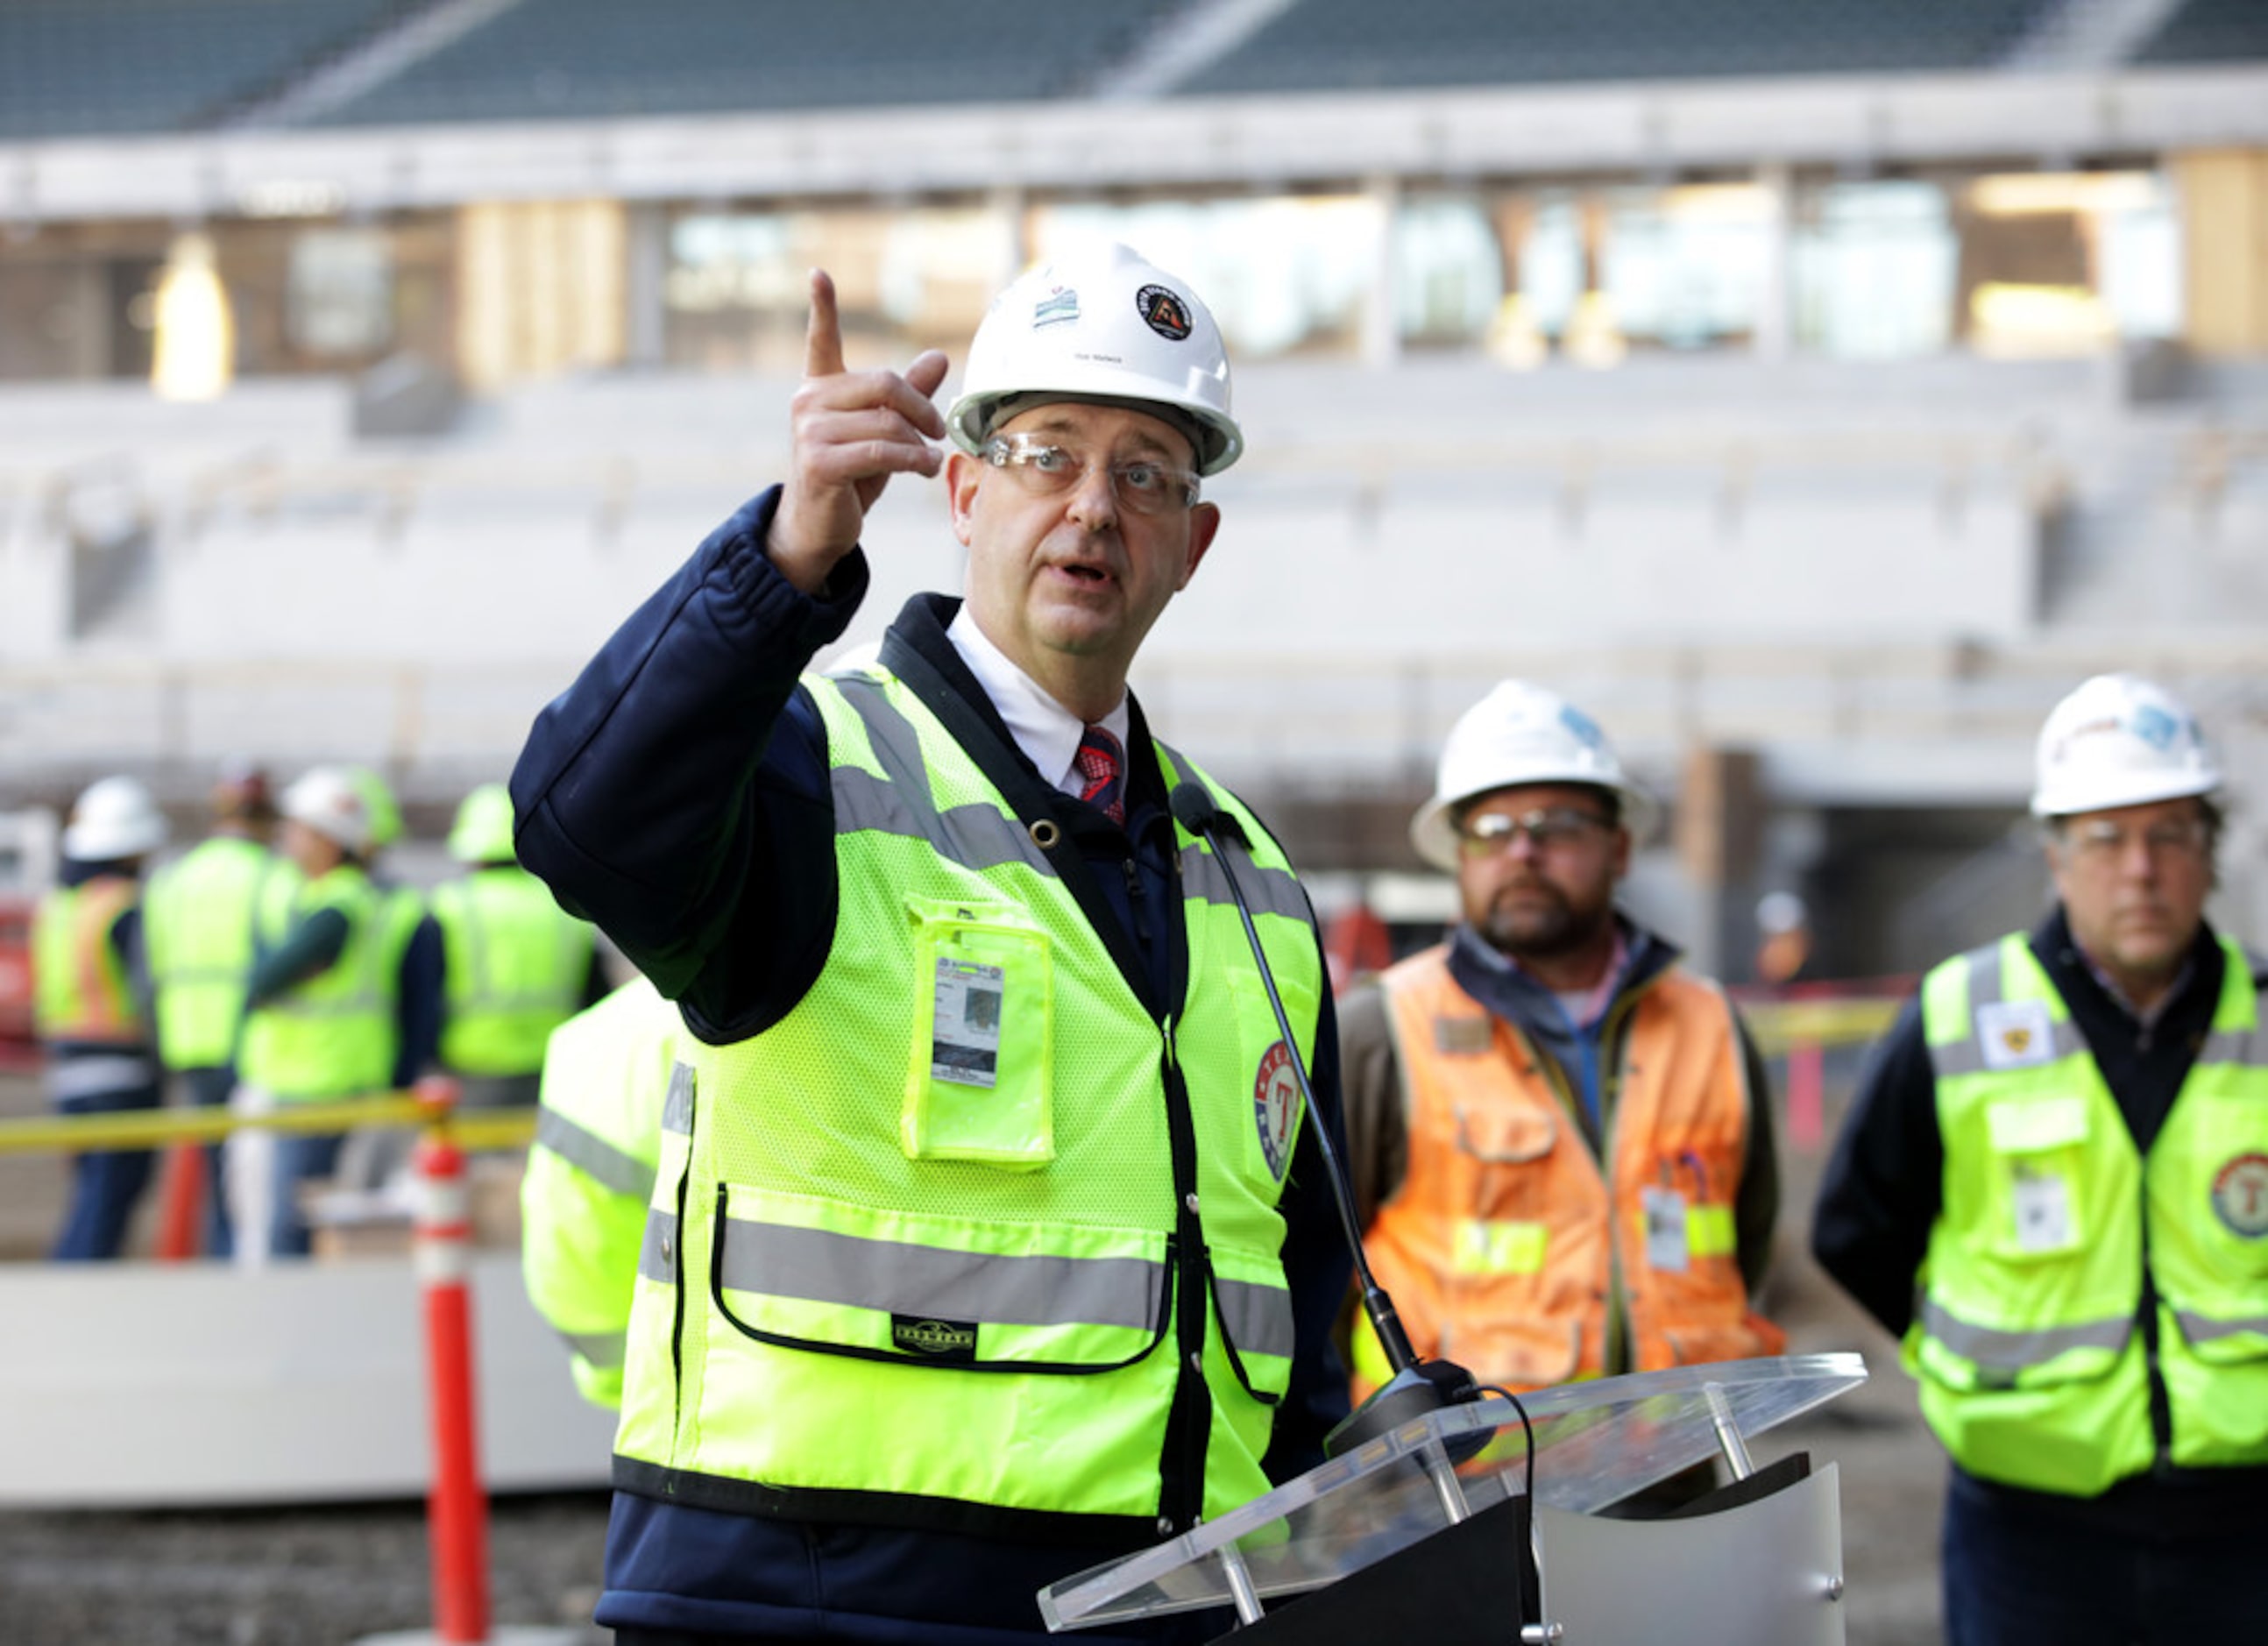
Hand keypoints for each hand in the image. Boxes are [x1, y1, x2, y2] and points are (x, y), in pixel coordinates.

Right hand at [767, 268, 949, 593]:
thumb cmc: (851, 477)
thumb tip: (938, 356)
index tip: (818, 273)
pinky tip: (924, 469)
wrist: (819, 528)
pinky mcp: (819, 461)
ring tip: (928, 462)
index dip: (822, 307)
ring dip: (918, 445)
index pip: (821, 340)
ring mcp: (810, 430)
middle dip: (921, 408)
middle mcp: (808, 401)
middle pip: (884, 384)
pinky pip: (881, 451)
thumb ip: (908, 395)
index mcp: (820, 388)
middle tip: (939, 431)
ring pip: (888, 422)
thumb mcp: (882, 432)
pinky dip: (912, 461)